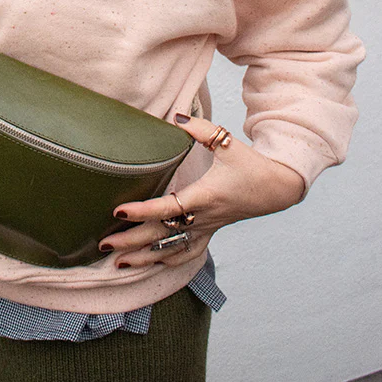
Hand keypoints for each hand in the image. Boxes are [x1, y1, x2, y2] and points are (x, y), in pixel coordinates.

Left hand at [98, 114, 305, 268]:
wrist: (277, 188)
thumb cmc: (251, 165)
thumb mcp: (228, 142)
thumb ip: (201, 129)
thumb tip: (177, 117)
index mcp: (204, 196)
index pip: (168, 208)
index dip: (142, 211)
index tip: (118, 211)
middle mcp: (203, 218)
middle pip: (162, 236)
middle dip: (131, 242)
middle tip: (103, 244)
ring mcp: (207, 229)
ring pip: (171, 251)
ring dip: (143, 259)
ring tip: (116, 263)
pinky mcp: (210, 232)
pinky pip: (186, 254)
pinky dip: (166, 262)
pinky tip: (148, 265)